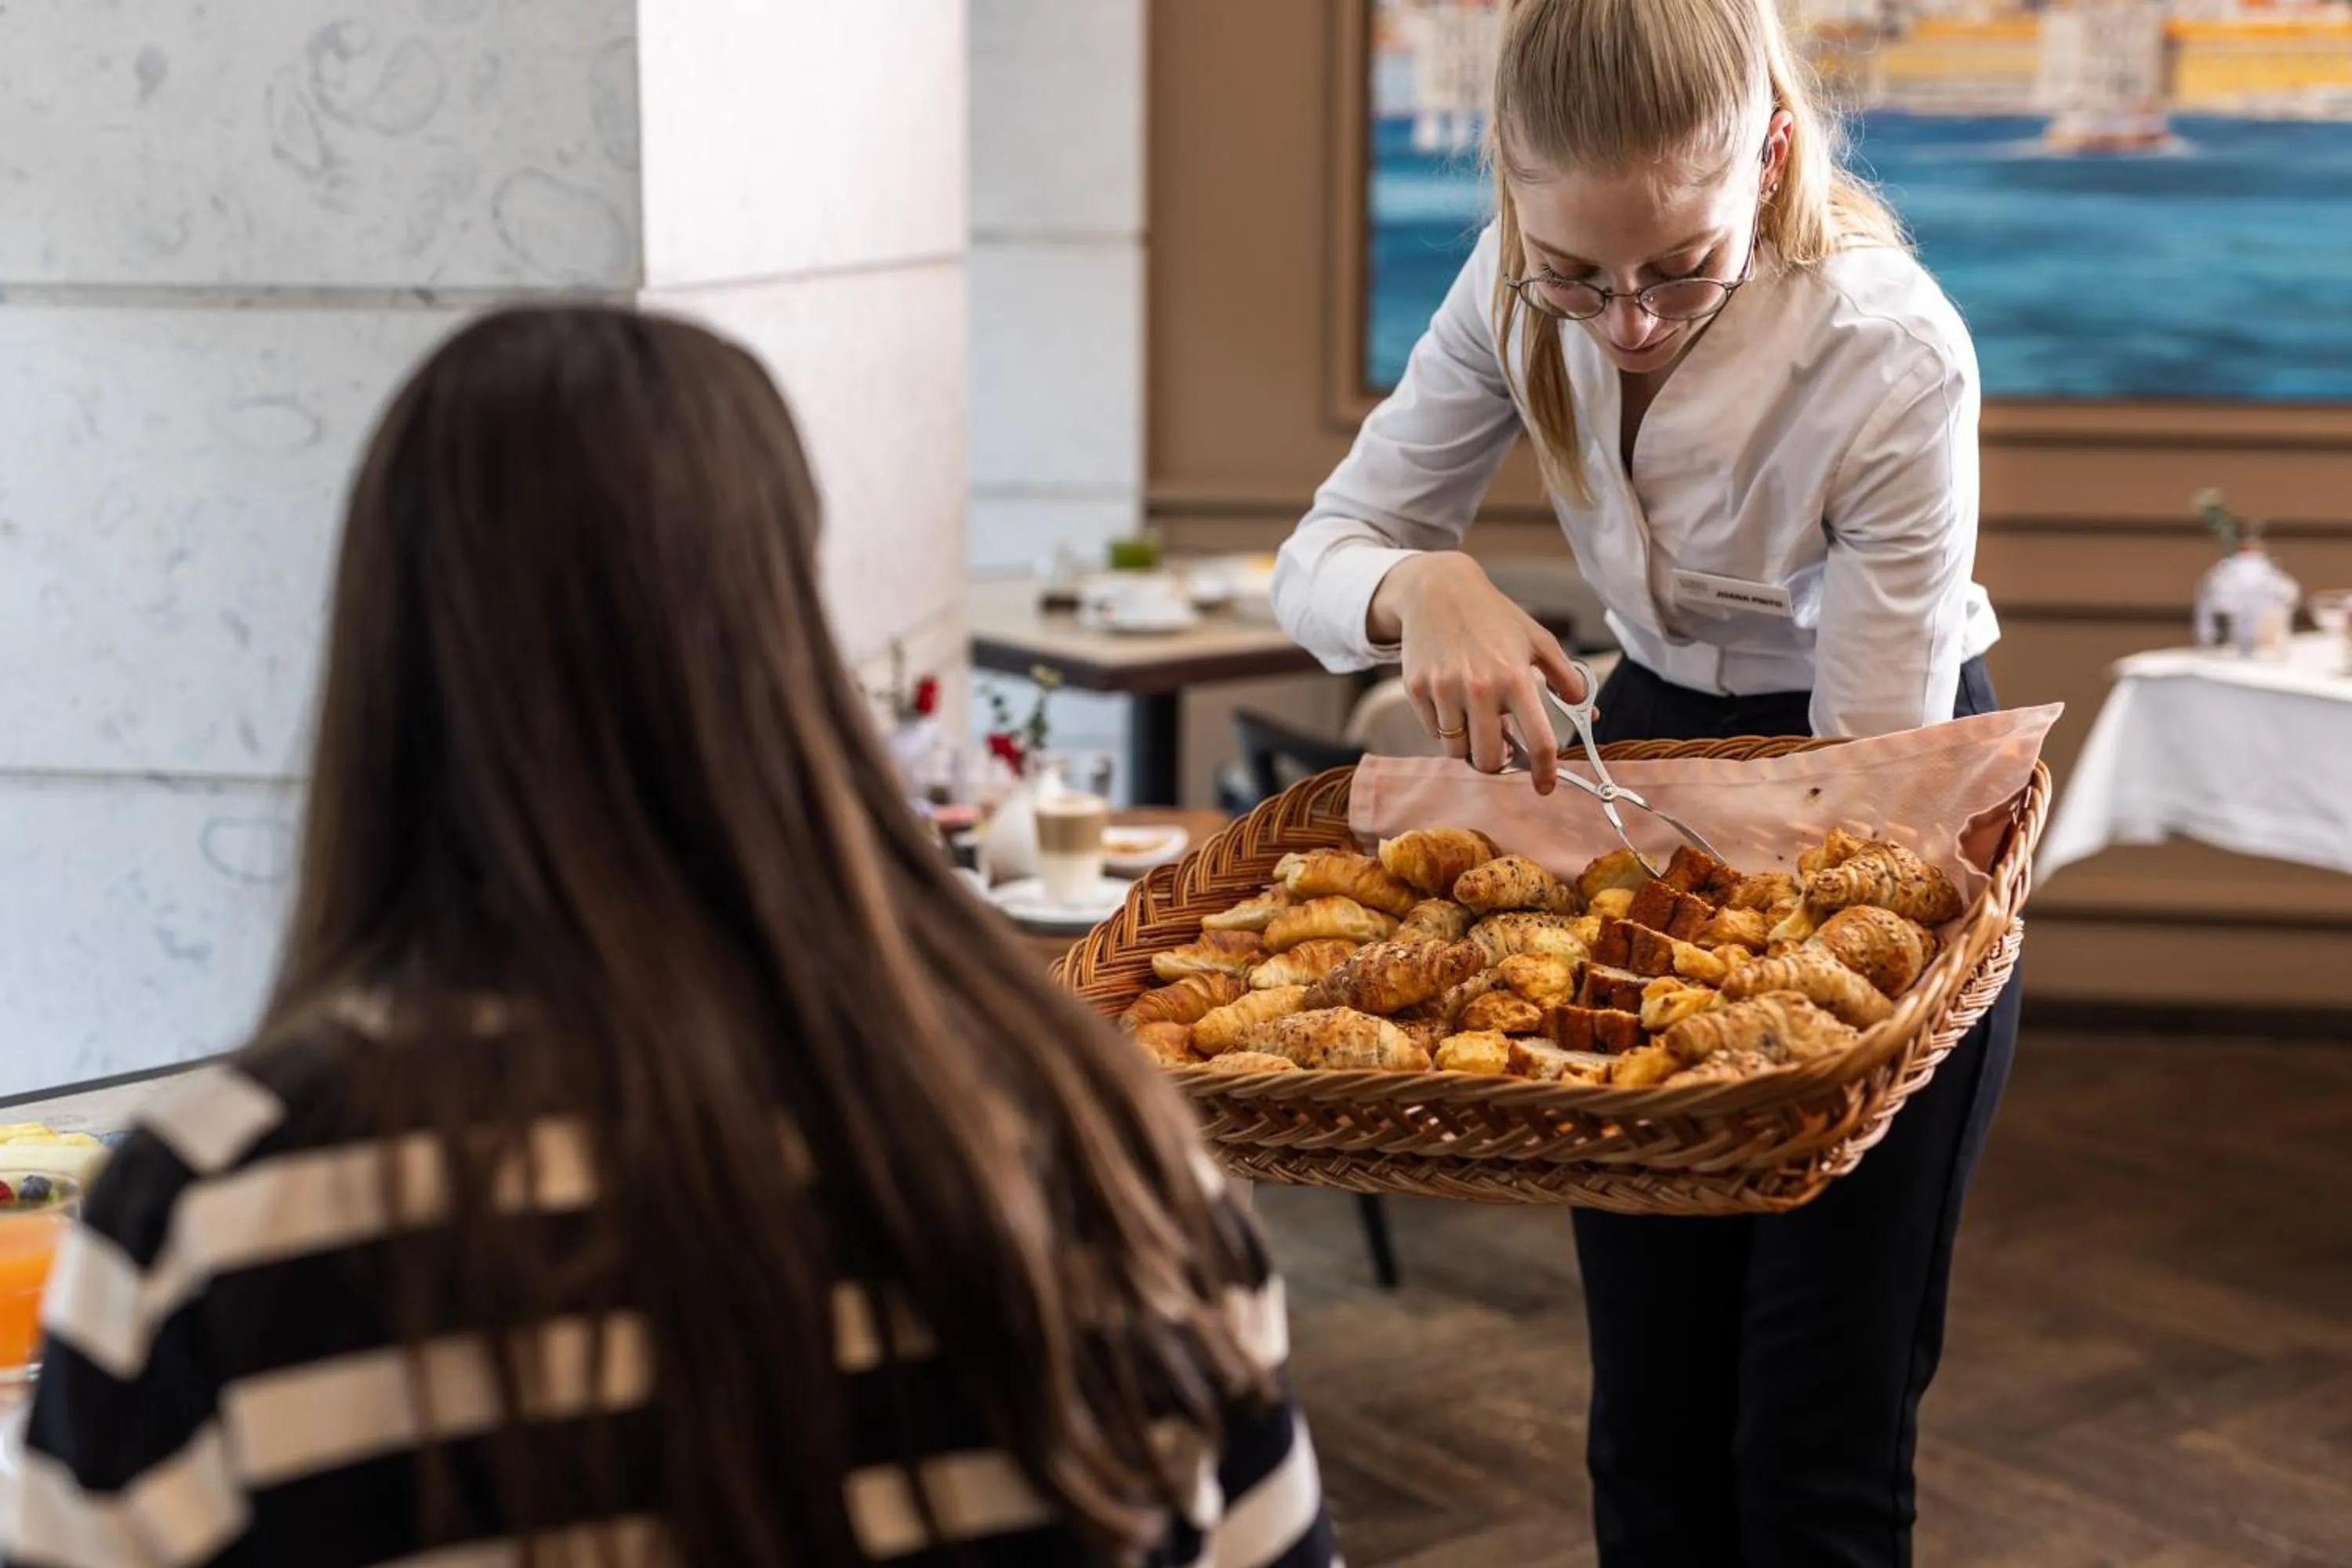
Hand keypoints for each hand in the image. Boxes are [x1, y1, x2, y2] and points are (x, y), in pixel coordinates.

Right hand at [1370, 553, 1588, 794]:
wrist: (1437, 591)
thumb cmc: (1493, 616)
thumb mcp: (1537, 639)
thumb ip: (1566, 676)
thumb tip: (1588, 713)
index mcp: (1515, 677)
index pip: (1538, 741)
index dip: (1545, 772)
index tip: (1545, 787)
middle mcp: (1479, 687)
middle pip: (1490, 759)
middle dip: (1498, 763)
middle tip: (1501, 747)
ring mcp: (1444, 689)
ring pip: (1457, 751)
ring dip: (1469, 745)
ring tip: (1474, 719)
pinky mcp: (1417, 689)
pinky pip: (1434, 732)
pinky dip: (1446, 728)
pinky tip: (1452, 701)